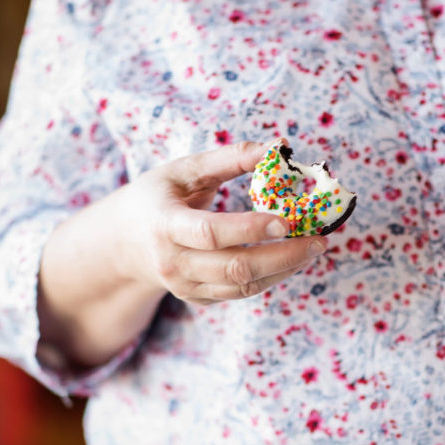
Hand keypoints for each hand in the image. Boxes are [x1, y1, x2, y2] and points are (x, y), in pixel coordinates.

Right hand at [119, 139, 326, 305]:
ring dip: (284, 269)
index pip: (210, 233)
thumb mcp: (185, 169)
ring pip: (243, 286)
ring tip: (313, 248)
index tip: (286, 220)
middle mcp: (173, 262)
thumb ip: (230, 157)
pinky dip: (271, 277)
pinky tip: (291, 258)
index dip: (250, 229)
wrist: (125, 243)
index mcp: (165, 224)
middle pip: (235, 267)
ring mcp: (185, 286)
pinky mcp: (198, 298)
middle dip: (283, 256)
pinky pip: (241, 292)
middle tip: (319, 240)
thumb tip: (279, 146)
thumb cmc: (159, 196)